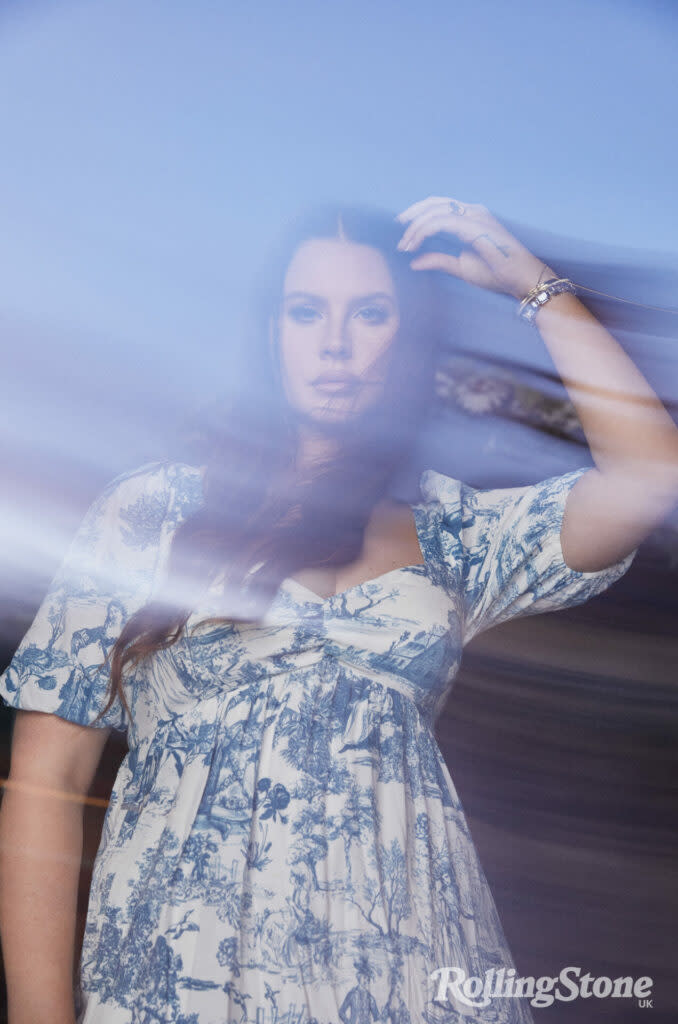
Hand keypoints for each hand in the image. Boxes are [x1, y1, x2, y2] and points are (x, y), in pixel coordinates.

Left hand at [395, 195, 554, 299]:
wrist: (521, 280)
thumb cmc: (497, 273)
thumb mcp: (461, 267)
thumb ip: (439, 261)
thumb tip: (414, 262)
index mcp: (471, 217)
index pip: (440, 207)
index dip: (418, 215)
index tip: (403, 233)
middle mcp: (474, 211)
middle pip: (436, 202)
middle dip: (413, 213)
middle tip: (398, 228)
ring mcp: (476, 217)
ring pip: (437, 211)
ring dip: (416, 226)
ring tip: (405, 244)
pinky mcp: (476, 227)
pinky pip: (444, 222)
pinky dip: (425, 231)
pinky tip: (415, 245)